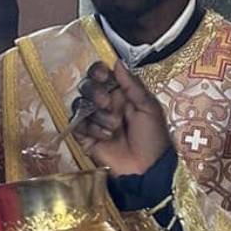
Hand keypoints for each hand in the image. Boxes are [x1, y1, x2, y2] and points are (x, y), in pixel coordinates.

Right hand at [73, 61, 170, 175]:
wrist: (147, 168)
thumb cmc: (153, 137)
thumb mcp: (148, 107)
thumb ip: (132, 85)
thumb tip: (117, 62)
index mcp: (120, 93)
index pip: (101, 75)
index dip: (97, 72)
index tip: (103, 76)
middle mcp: (105, 104)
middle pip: (86, 86)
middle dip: (95, 93)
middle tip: (106, 103)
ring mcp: (94, 120)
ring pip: (80, 105)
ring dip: (97, 115)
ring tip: (114, 127)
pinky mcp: (85, 137)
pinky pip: (78, 125)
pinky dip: (91, 129)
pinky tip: (104, 137)